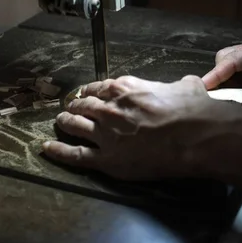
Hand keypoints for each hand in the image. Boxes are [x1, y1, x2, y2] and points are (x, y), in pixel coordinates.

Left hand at [43, 75, 236, 179]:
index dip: (91, 91)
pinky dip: (58, 150)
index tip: (88, 93)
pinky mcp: (107, 158)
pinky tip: (47, 147)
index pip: (100, 87)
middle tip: (71, 108)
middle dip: (75, 106)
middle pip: (84, 105)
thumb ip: (179, 84)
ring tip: (61, 122)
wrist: (195, 137)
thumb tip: (187, 84)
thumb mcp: (187, 86)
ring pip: (75, 126)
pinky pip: (75, 155)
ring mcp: (105, 133)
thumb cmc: (194, 111)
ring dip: (66, 122)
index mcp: (126, 87)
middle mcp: (109, 107)